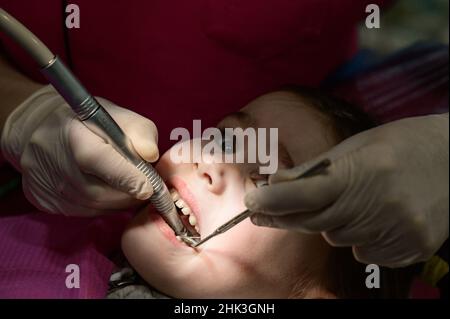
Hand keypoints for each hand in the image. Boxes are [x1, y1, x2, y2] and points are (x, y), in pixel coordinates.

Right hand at [1, 85, 158, 215]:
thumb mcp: (115, 114)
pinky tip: (111, 192)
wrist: (38, 129)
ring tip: (132, 188)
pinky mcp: (46, 202)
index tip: (150, 187)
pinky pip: (85, 212)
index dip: (127, 177)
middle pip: (99, 191)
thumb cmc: (85, 122)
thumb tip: (151, 154)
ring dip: (120, 201)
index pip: (99, 160)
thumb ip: (137, 130)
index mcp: (73, 135)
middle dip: (130, 193)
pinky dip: (105, 206)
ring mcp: (48, 186)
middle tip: (149, 188)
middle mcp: (56, 163)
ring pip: (95, 206)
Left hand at [245, 114, 448, 267]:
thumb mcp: (356, 146)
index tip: (251, 204)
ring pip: (336, 238)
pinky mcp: (409, 249)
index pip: (304, 194)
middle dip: (287, 215)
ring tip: (349, 200)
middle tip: (265, 209)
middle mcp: (377, 206)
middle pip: (313, 222)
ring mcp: (395, 232)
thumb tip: (274, 183)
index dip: (272, 201)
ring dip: (330, 222)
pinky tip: (372, 216)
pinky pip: (362, 251)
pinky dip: (357, 237)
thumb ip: (314, 170)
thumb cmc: (402, 144)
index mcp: (362, 173)